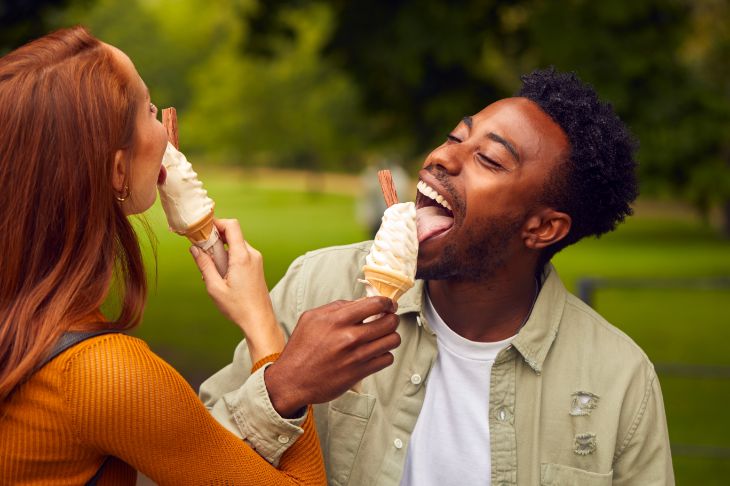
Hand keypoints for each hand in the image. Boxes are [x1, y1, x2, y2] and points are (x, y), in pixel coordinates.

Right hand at [190, 218, 284, 362]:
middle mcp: (252, 254)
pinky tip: (221, 274)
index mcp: (242, 257)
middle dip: (215, 239)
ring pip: (236, 244)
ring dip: (221, 250)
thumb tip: (194, 249)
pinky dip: (229, 257)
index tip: (203, 229)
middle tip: (202, 251)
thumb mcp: (215, 287)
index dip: (217, 223)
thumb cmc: (238, 307)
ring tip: (211, 269)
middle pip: (232, 234)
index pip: (232, 226)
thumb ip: (204, 265)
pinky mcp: (256, 266)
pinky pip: (241, 253)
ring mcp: (256, 260)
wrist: (259, 320)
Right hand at [263, 297, 400, 416]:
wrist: (292, 380)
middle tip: (387, 321)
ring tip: (382, 338)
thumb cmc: (301, 348)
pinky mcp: (361, 372)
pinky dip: (385, 355)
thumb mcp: (311, 318)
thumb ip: (337, 307)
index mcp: (337, 319)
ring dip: (390, 337)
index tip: (388, 305)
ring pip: (393, 340)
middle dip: (392, 319)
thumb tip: (360, 303)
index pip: (375, 304)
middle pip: (390, 322)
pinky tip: (375, 354)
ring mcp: (357, 355)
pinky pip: (387, 359)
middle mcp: (349, 336)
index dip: (387, 303)